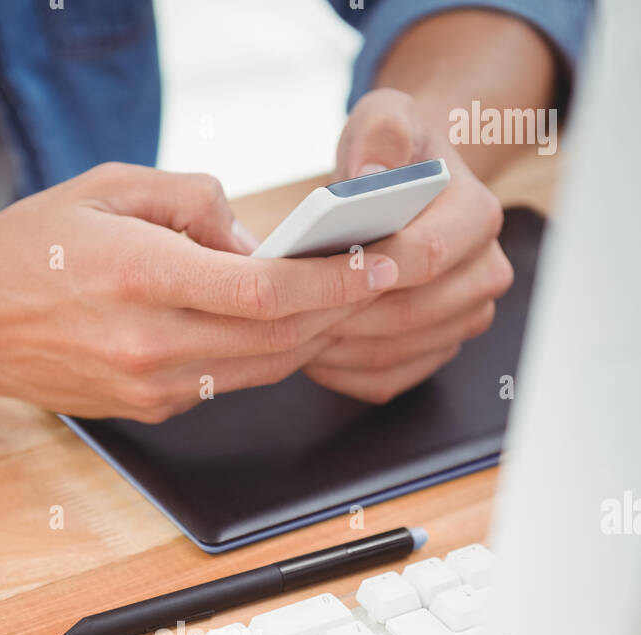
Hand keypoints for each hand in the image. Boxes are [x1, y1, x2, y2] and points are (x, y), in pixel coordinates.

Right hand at [0, 163, 399, 420]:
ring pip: (263, 370)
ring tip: (346, 301)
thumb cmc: (32, 246)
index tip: (379, 262)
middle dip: (342, 310)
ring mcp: (152, 388)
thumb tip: (257, 240)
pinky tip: (284, 326)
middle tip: (381, 279)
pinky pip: (229, 384)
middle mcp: (151, 345)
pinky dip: (267, 355)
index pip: (268, 291)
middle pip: (280, 339)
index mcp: (143, 277)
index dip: (337, 281)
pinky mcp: (152, 410)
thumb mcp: (111, 187)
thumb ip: (195, 203)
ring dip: (313, 338)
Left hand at [304, 89, 513, 403]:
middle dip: (346, 315)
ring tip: (287, 333)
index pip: (429, 256)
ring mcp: (462, 320)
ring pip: (394, 352)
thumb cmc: (390, 156)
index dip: (374, 269)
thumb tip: (370, 175)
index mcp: (479, 217)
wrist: (404, 190)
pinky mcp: (434, 352)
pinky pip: (386, 379)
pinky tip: (305, 354)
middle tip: (288, 313)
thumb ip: (382, 132)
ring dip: (337, 348)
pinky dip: (342, 374)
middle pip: (410, 314)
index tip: (324, 270)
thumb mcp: (385, 119)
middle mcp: (483, 274)